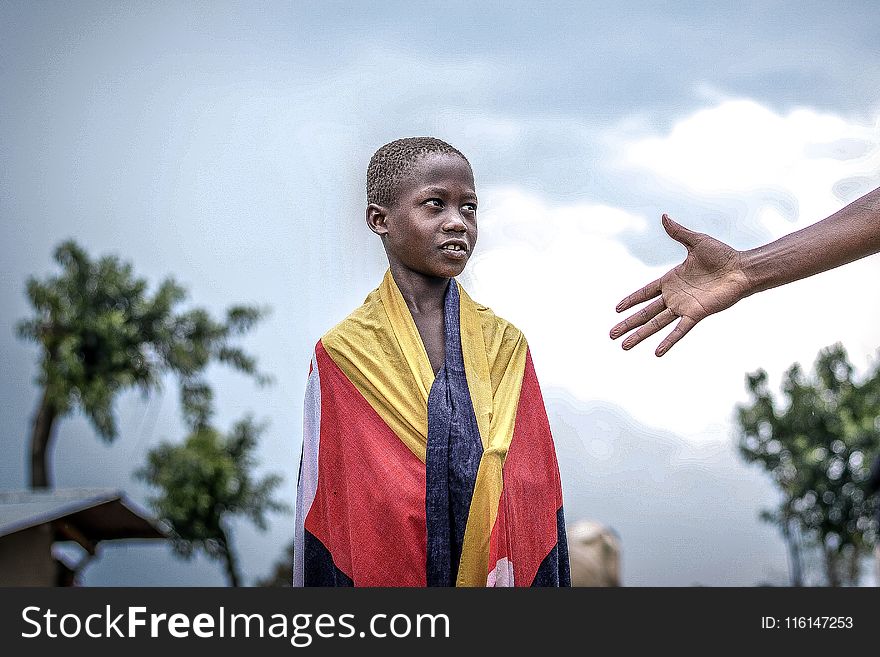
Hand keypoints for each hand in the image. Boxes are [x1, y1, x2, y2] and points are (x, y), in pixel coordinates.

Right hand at [610, 214, 750, 355]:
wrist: (742, 269)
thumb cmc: (723, 255)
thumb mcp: (697, 241)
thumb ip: (678, 233)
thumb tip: (664, 216)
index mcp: (671, 279)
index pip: (645, 293)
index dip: (630, 301)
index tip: (616, 309)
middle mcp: (674, 296)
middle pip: (645, 313)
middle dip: (628, 324)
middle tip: (611, 334)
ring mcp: (684, 307)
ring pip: (656, 324)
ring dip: (640, 335)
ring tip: (624, 346)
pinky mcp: (696, 314)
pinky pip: (679, 330)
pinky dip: (668, 341)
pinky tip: (657, 353)